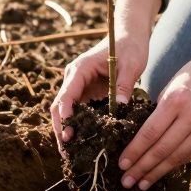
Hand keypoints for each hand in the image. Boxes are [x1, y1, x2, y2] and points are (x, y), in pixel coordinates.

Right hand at [50, 0, 160, 143]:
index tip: (68, 133)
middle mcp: (74, 79)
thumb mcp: (131, 64)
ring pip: (66, 113)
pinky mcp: (87, 94)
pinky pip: (79, 113)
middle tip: (68, 153)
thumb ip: (123, 85)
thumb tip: (119, 108)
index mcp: (80, 69)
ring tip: (73, 155)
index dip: (65, 115)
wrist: (128, 35)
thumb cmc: (129, 46)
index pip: (67, 94)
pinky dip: (80, 128)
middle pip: (60, 107)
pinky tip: (85, 144)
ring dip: (68, 132)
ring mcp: (79, 87)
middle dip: (62, 130)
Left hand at [118, 11, 190, 189]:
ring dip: (157, 172)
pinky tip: (162, 171)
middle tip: (127, 182)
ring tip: (142, 183)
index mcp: (176, 100)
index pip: (150, 133)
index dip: (134, 152)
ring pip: (177, 156)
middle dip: (142, 168)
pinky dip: (175, 163)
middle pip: (162, 149)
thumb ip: (159, 111)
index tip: (122, 164)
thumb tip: (144, 136)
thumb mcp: (171, 85)